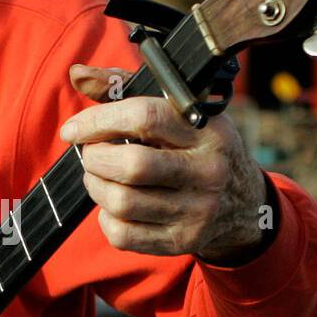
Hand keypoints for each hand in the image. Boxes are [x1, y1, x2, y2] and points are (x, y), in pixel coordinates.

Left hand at [59, 64, 267, 261]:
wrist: (243, 203)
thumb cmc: (197, 147)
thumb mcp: (175, 111)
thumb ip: (124, 89)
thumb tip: (77, 75)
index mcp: (206, 130)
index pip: (144, 118)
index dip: (98, 121)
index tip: (74, 129)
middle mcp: (207, 170)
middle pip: (132, 166)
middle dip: (96, 158)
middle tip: (92, 154)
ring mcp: (197, 210)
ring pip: (122, 202)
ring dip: (96, 187)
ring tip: (100, 176)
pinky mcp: (183, 241)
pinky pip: (123, 235)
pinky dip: (106, 219)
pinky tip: (114, 206)